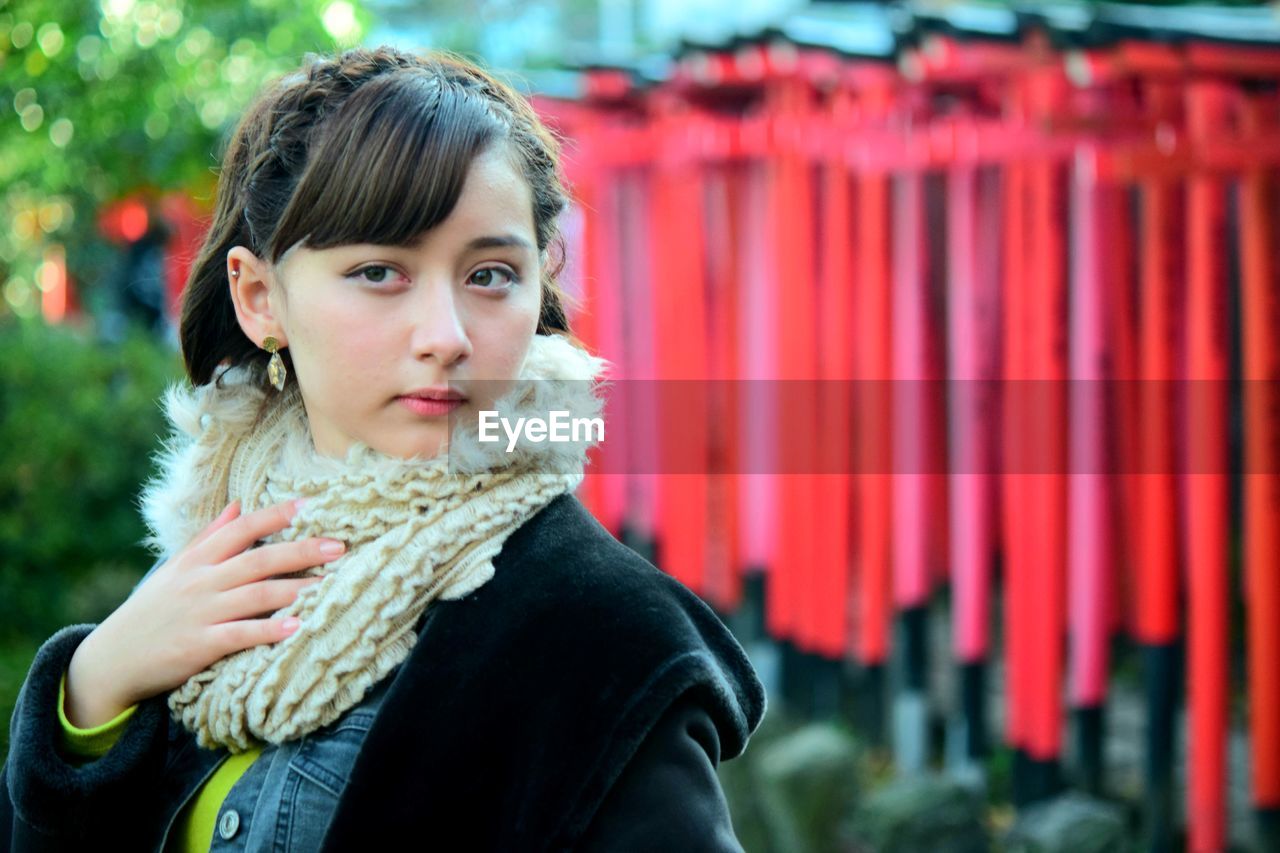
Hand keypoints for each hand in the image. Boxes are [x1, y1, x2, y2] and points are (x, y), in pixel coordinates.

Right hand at [63, 497, 344, 727]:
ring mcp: (201, 613)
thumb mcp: (176, 568)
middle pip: (259, 559)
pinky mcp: (199, 646)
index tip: (309, 505)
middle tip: (340, 546)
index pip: (241, 529)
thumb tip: (237, 505)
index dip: (274, 515)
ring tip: (332, 584)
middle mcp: (202, 581)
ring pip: (257, 594)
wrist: (112, 659)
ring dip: (297, 588)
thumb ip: (209, 537)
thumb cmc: (153, 610)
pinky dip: (268, 629)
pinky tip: (296, 627)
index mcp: (197, 559)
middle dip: (302, 550)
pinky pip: (239, 634)